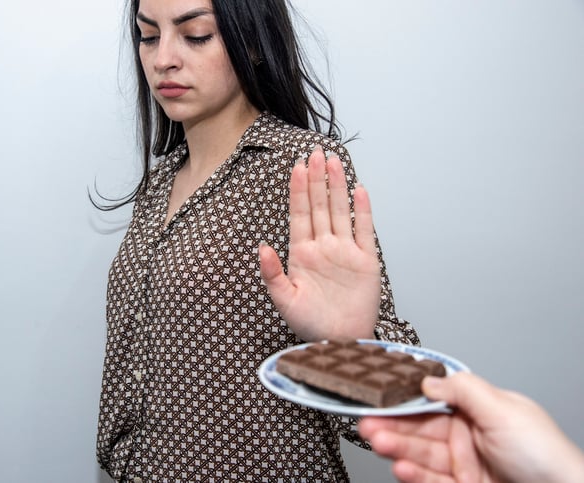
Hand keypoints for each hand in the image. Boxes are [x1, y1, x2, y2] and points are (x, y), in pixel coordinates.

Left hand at [259, 147, 380, 341]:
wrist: (340, 341)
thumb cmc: (310, 324)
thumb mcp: (284, 300)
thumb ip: (272, 273)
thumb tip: (262, 247)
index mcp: (302, 254)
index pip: (300, 215)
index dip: (299, 191)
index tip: (296, 167)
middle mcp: (323, 247)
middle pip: (320, 206)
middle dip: (316, 180)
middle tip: (315, 153)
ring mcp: (345, 252)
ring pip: (341, 212)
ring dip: (337, 187)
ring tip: (333, 162)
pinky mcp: (365, 261)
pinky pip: (364, 231)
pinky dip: (363, 211)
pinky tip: (359, 190)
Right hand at [358, 372, 583, 482]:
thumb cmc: (546, 455)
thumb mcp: (504, 410)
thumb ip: (463, 390)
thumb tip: (427, 378)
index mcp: (479, 409)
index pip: (432, 400)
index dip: (404, 399)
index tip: (379, 397)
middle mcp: (468, 434)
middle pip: (421, 427)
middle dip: (393, 424)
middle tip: (367, 422)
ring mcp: (464, 463)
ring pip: (421, 453)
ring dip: (397, 448)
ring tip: (377, 442)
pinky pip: (430, 480)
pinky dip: (413, 474)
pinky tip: (400, 468)